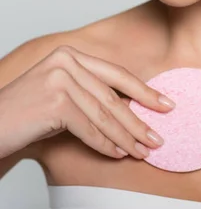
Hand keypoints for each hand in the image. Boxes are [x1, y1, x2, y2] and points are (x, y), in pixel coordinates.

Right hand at [0, 45, 174, 159]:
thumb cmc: (28, 113)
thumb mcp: (63, 94)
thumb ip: (91, 93)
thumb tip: (133, 109)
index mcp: (72, 55)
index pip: (115, 74)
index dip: (143, 91)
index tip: (166, 104)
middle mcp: (66, 61)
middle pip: (112, 95)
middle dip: (139, 119)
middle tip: (158, 137)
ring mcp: (60, 79)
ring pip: (104, 113)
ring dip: (126, 135)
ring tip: (142, 150)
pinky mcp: (54, 100)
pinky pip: (89, 127)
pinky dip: (106, 143)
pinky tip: (118, 153)